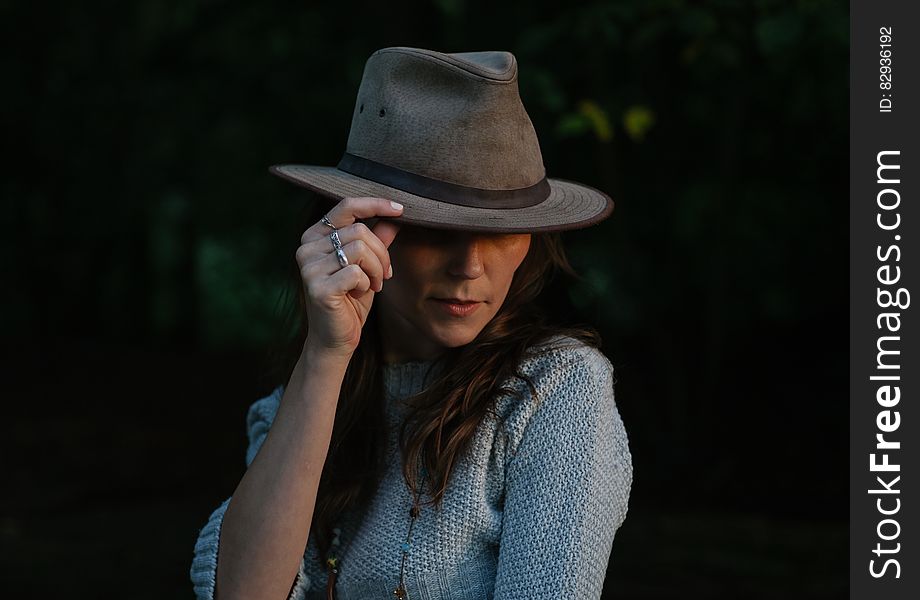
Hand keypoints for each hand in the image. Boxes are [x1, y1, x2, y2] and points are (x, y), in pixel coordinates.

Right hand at [295, 197, 402, 356]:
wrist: (336, 339)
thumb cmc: (351, 299)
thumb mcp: (368, 265)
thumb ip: (377, 240)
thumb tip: (395, 216)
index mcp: (315, 236)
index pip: (346, 206)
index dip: (375, 204)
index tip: (401, 208)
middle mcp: (307, 248)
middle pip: (360, 231)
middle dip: (382, 254)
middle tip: (384, 275)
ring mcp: (309, 267)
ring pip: (361, 250)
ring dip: (376, 270)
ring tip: (373, 285)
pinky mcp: (317, 287)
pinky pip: (356, 272)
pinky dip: (367, 283)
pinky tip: (360, 294)